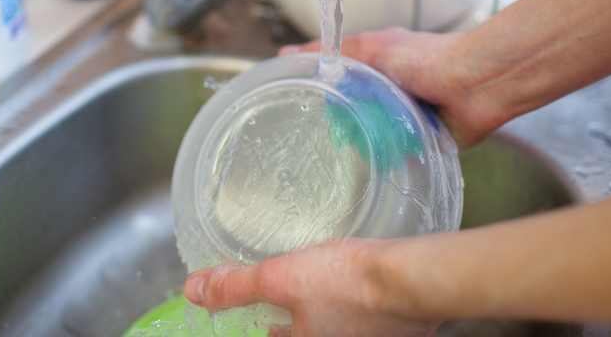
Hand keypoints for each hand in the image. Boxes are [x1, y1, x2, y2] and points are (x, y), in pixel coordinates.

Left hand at [183, 238, 440, 336]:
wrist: (416, 280)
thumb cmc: (350, 284)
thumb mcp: (281, 279)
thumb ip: (235, 288)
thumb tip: (194, 291)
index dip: (258, 329)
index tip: (256, 318)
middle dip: (284, 323)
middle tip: (274, 307)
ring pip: (327, 332)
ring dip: (314, 318)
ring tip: (306, 293)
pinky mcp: (390, 335)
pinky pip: (354, 326)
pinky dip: (343, 311)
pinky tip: (345, 288)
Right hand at [279, 27, 502, 147]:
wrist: (474, 84)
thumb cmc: (426, 58)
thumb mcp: (370, 48)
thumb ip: (333, 52)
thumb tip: (288, 54)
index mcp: (378, 66)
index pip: (338, 79)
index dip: (320, 91)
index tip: (298, 102)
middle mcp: (389, 90)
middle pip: (352, 109)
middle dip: (339, 121)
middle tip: (325, 131)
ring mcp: (404, 115)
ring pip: (370, 132)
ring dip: (362, 140)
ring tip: (347, 148)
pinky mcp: (420, 139)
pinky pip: (395, 152)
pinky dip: (386, 156)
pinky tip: (374, 161)